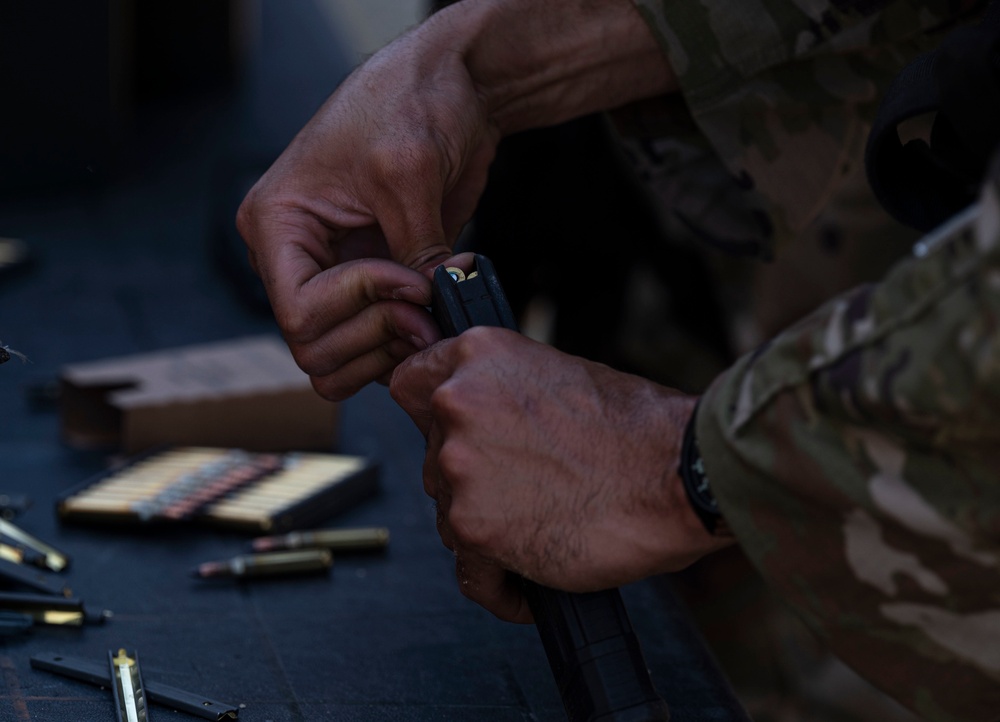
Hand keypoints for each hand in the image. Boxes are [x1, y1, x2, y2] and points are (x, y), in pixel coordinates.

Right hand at [237, 25, 499, 400]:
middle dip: (375, 335)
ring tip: (434, 311)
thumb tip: (430, 310)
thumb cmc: (413, 103)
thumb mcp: (408, 175)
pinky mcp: (372, 286)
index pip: (298, 312)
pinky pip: (372, 347)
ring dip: (389, 349)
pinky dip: (404, 345)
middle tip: (427, 307)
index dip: (360, 306)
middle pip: (313, 347)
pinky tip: (438, 311)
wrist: (453, 88)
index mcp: (277, 223)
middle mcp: (295, 257)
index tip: (413, 280)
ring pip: (337, 360)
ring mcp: (334, 275)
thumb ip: (414, 251)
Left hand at [390, 329, 732, 621]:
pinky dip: (500, 584)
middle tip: (528, 489)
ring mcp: (461, 467)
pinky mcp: (475, 528)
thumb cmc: (636, 428)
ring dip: (486, 528)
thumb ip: (500, 391)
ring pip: (448, 513)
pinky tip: (531, 579)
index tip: (451, 435)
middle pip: (433, 457)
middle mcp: (458, 404)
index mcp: (477, 356)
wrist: (678, 474)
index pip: (411, 385)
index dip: (433, 417)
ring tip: (544, 528)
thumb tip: (472, 415)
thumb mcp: (557, 374)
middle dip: (471, 479)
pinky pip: (470, 572)